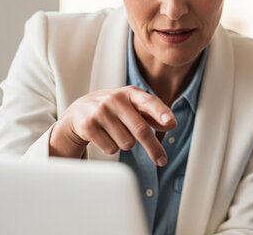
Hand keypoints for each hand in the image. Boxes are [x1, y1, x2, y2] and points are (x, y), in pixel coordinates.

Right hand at [49, 86, 175, 165]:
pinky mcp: (88, 126)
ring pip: (126, 143)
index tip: (171, 122)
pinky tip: (105, 137)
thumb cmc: (115, 110)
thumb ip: (153, 115)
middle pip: (141, 129)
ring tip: (117, 133)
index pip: (149, 102)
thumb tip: (171, 124)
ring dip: (126, 143)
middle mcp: (115, 99)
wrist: (80, 110)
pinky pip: (111, 148)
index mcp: (130, 93)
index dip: (161, 113)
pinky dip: (112, 147)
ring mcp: (100, 112)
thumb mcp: (134, 107)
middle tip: (162, 160)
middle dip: (153, 148)